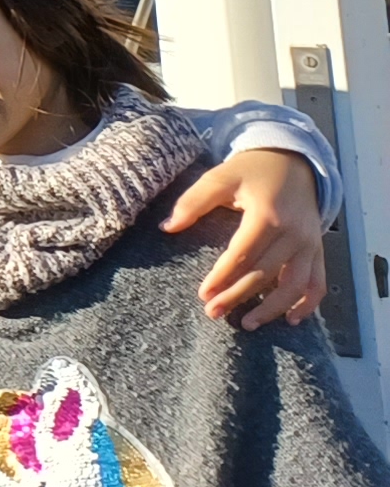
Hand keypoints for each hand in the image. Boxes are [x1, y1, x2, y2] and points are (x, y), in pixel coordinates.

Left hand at [168, 147, 329, 329]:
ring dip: (273, 308)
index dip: (222, 277)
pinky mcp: (317, 249)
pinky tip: (292, 320)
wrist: (293, 162)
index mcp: (268, 215)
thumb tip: (168, 227)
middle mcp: (293, 233)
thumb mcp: (219, 177)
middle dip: (238, 296)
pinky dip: (308, 304)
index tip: (202, 294)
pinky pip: (318, 282)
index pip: (242, 254)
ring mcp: (310, 243)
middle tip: (213, 312)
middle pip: (264, 273)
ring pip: (294, 285)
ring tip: (247, 323)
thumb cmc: (251, 171)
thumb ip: (192, 202)